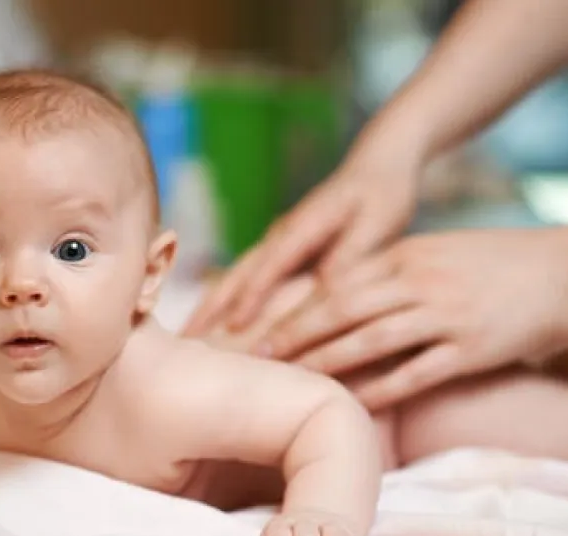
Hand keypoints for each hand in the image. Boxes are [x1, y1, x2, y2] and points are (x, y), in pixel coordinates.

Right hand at [183, 155, 418, 336]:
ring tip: (189, 335)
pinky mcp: (284, 247)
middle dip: (210, 307)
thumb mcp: (376, 228)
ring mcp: (278, 239)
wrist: (380, 163)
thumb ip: (349, 259)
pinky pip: (250, 277)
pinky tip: (220, 321)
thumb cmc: (383, 194)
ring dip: (212, 305)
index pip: (270, 266)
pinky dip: (230, 299)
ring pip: (237, 276)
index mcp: (303, 226)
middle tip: (185, 340)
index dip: (251, 298)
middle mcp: (282, 233)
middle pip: (238, 273)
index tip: (232, 329)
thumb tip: (324, 295)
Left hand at [257, 228, 567, 409]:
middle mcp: (420, 281)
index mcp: (410, 254)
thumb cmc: (504, 261)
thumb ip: (399, 268)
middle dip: (296, 334)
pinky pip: (413, 374)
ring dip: (326, 361)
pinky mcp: (471, 349)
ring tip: (293, 380)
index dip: (297, 305)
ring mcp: (445, 316)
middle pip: (342, 309)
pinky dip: (379, 390)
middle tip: (258, 356)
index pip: (339, 281)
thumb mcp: (443, 250)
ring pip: (370, 341)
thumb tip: (353, 291)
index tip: (263, 323)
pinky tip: (352, 405)